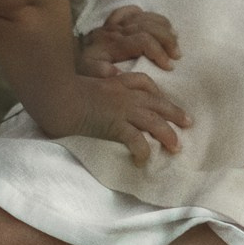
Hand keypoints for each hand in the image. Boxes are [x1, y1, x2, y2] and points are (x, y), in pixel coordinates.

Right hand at [23, 68, 191, 165]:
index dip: (156, 92)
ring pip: (153, 121)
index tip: (162, 100)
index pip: (143, 82)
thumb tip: (95, 99)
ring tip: (177, 147)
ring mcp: (121, 108)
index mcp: (116, 82)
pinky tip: (144, 161)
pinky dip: (142, 151)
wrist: (55, 97)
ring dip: (167, 134)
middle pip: (156, 102)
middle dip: (174, 112)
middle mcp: (123, 94)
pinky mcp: (115, 124)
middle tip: (188, 122)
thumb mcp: (83, 83)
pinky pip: (135, 139)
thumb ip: (94, 88)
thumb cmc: (62, 91)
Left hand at [77, 6, 179, 75]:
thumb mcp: (88, 78)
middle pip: (149, 26)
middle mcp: (114, 30)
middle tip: (177, 55)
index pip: (143, 40)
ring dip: (164, 27)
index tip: (169, 67)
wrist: (61, 64)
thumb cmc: (80, 74)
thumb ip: (100, 74)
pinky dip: (146, 14)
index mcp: (111, 44)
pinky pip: (131, 10)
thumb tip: (114, 70)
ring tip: (175, 41)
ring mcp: (113, 24)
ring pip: (146, 16)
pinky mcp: (111, 22)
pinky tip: (157, 23)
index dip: (159, 51)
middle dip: (167, 40)